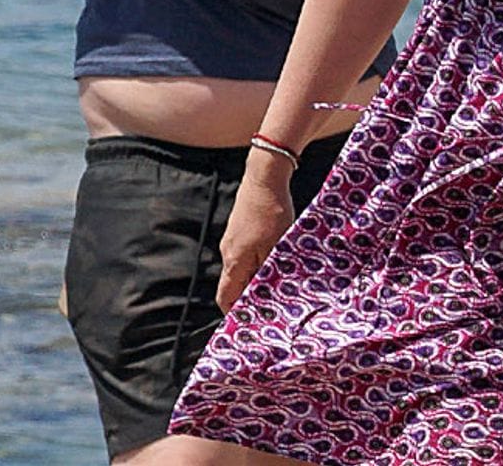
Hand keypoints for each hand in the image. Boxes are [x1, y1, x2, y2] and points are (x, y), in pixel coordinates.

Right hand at [214, 154, 297, 311]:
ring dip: (255, 281)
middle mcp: (228, 252)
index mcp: (234, 260)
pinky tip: (275, 263)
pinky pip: (245, 256)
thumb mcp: (277, 246)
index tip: (248, 326)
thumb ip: (272, 273)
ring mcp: (232, 240)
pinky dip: (257, 265)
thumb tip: (271, 297)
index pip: (225, 297)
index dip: (234, 314)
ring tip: (277, 287)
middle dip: (249, 299)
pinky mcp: (239, 231)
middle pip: (234, 285)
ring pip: (241, 270)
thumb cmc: (271, 211)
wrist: (264, 177)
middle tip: (270, 310)